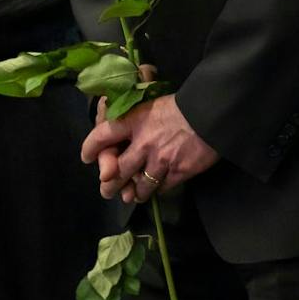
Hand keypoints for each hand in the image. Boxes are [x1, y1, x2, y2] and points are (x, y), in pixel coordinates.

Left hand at [80, 94, 218, 203]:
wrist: (212, 114)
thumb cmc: (183, 104)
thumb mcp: (153, 103)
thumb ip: (137, 117)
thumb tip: (122, 124)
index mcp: (134, 120)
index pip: (102, 135)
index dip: (90, 147)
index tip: (86, 157)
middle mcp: (142, 143)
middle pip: (117, 172)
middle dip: (109, 185)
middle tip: (107, 190)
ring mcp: (159, 161)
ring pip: (139, 187)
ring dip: (134, 193)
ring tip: (133, 196)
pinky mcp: (177, 173)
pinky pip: (161, 189)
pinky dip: (157, 190)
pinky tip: (157, 188)